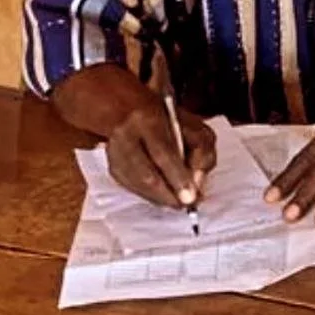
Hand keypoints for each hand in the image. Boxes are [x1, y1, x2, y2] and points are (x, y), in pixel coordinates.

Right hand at [51, 62, 216, 207]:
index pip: (163, 152)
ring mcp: (114, 152)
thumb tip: (197, 182)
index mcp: (148, 119)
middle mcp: (125, 135)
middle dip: (168, 194)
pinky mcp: (112, 166)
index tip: (190, 196)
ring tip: (178, 202)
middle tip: (186, 205)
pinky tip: (162, 196)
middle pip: (145, 174)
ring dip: (160, 198)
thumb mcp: (195, 128)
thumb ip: (202, 152)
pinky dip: (150, 195)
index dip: (177, 177)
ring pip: (137, 184)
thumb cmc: (169, 120)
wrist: (129, 109)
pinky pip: (132, 187)